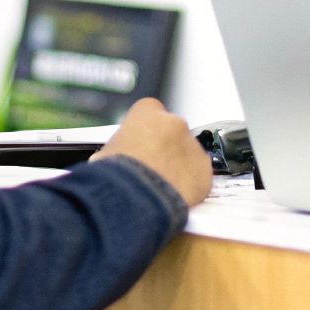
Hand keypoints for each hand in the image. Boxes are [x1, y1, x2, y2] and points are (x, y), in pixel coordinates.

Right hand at [95, 98, 211, 205]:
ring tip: (160, 186)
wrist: (133, 198)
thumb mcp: (105, 152)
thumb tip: (112, 158)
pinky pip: (199, 175)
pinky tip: (175, 195)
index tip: (140, 145)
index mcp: (147, 111)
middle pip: (171, 132)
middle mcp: (174, 123)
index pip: (149, 112)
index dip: (144, 131)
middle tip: (150, 169)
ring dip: (178, 166)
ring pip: (188, 154)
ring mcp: (192, 145)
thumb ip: (118, 147)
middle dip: (163, 148)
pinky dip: (191, 184)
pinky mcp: (205, 170)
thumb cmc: (116, 174)